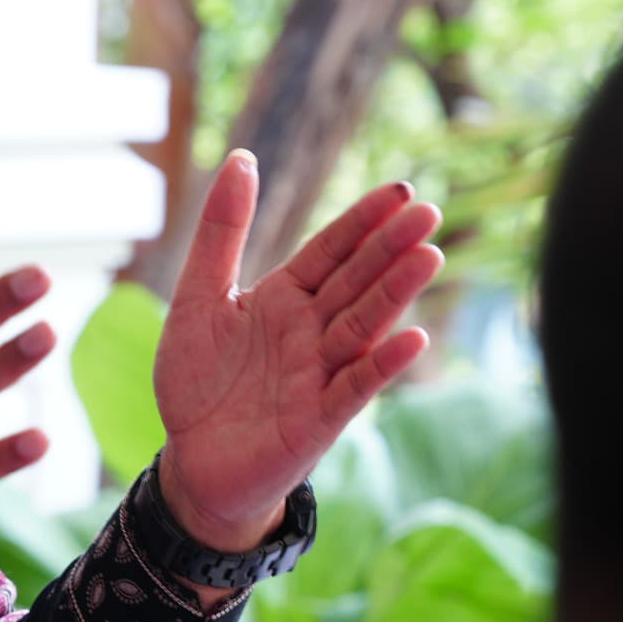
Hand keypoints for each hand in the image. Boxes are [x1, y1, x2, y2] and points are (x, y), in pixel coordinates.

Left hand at [154, 151, 443, 549]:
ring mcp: (320, 374)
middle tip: (428, 212)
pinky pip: (354, 387)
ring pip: (363, 325)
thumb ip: (220, 234)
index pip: (331, 251)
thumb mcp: (198, 300)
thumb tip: (243, 159)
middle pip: (356, 282)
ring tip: (429, 256)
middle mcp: (311, 331)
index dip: (362, 221)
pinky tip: (414, 338)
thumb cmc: (197, 382)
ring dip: (396, 294)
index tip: (400, 189)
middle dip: (390, 248)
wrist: (193, 462)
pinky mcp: (319, 419)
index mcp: (284, 298)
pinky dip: (382, 364)